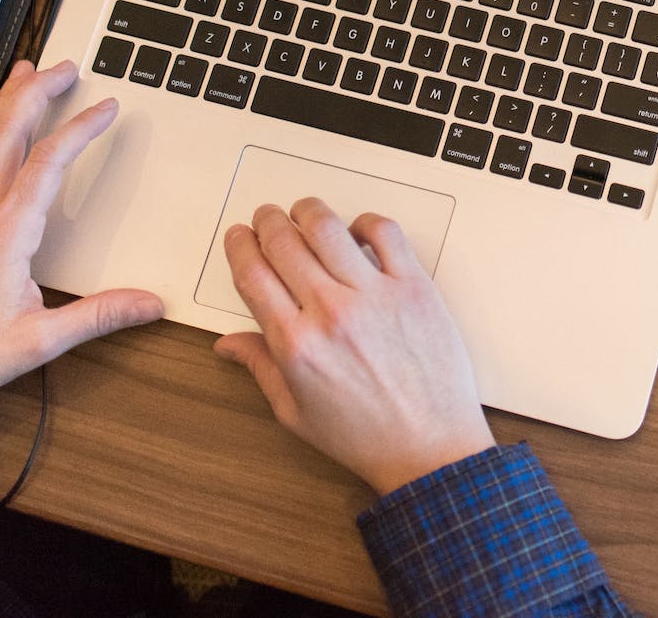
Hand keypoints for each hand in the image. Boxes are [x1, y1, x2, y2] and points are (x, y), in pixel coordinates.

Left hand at [0, 60, 165, 436]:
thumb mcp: (40, 341)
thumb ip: (98, 317)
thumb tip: (147, 304)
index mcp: (3, 236)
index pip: (47, 163)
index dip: (80, 129)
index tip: (105, 108)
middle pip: (7, 132)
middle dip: (38, 92)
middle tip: (66, 68)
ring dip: (8, 102)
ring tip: (29, 76)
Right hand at [214, 199, 495, 495]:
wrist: (429, 447)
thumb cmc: (366, 436)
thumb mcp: (296, 413)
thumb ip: (260, 368)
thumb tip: (228, 343)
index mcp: (295, 343)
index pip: (252, 273)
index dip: (239, 246)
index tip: (239, 237)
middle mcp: (331, 312)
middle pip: (284, 241)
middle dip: (267, 222)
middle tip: (267, 218)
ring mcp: (375, 295)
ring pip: (328, 227)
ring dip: (308, 211)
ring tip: (304, 212)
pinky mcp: (414, 287)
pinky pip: (385, 233)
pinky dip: (365, 221)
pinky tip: (357, 231)